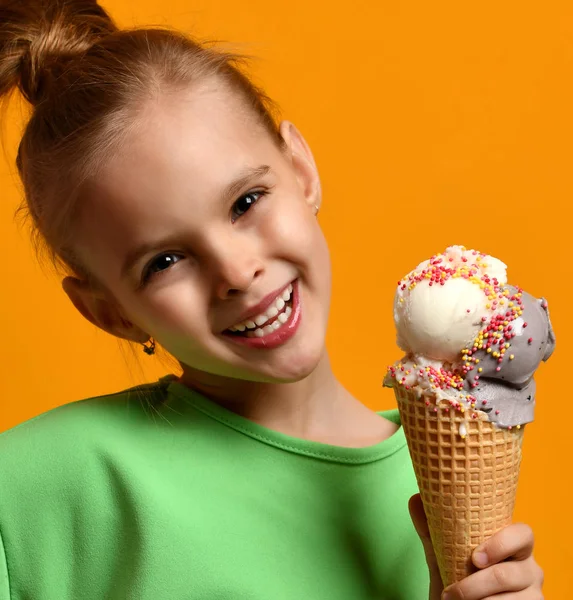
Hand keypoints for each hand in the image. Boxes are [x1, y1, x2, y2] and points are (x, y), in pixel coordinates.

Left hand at [409, 494, 544, 599]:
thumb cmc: (457, 577)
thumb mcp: (442, 555)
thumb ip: (431, 529)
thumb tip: (416, 499)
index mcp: (512, 544)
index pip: (523, 533)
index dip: (503, 543)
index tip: (475, 557)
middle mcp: (529, 567)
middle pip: (513, 572)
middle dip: (482, 582)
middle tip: (458, 590)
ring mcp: (533, 592)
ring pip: (512, 598)